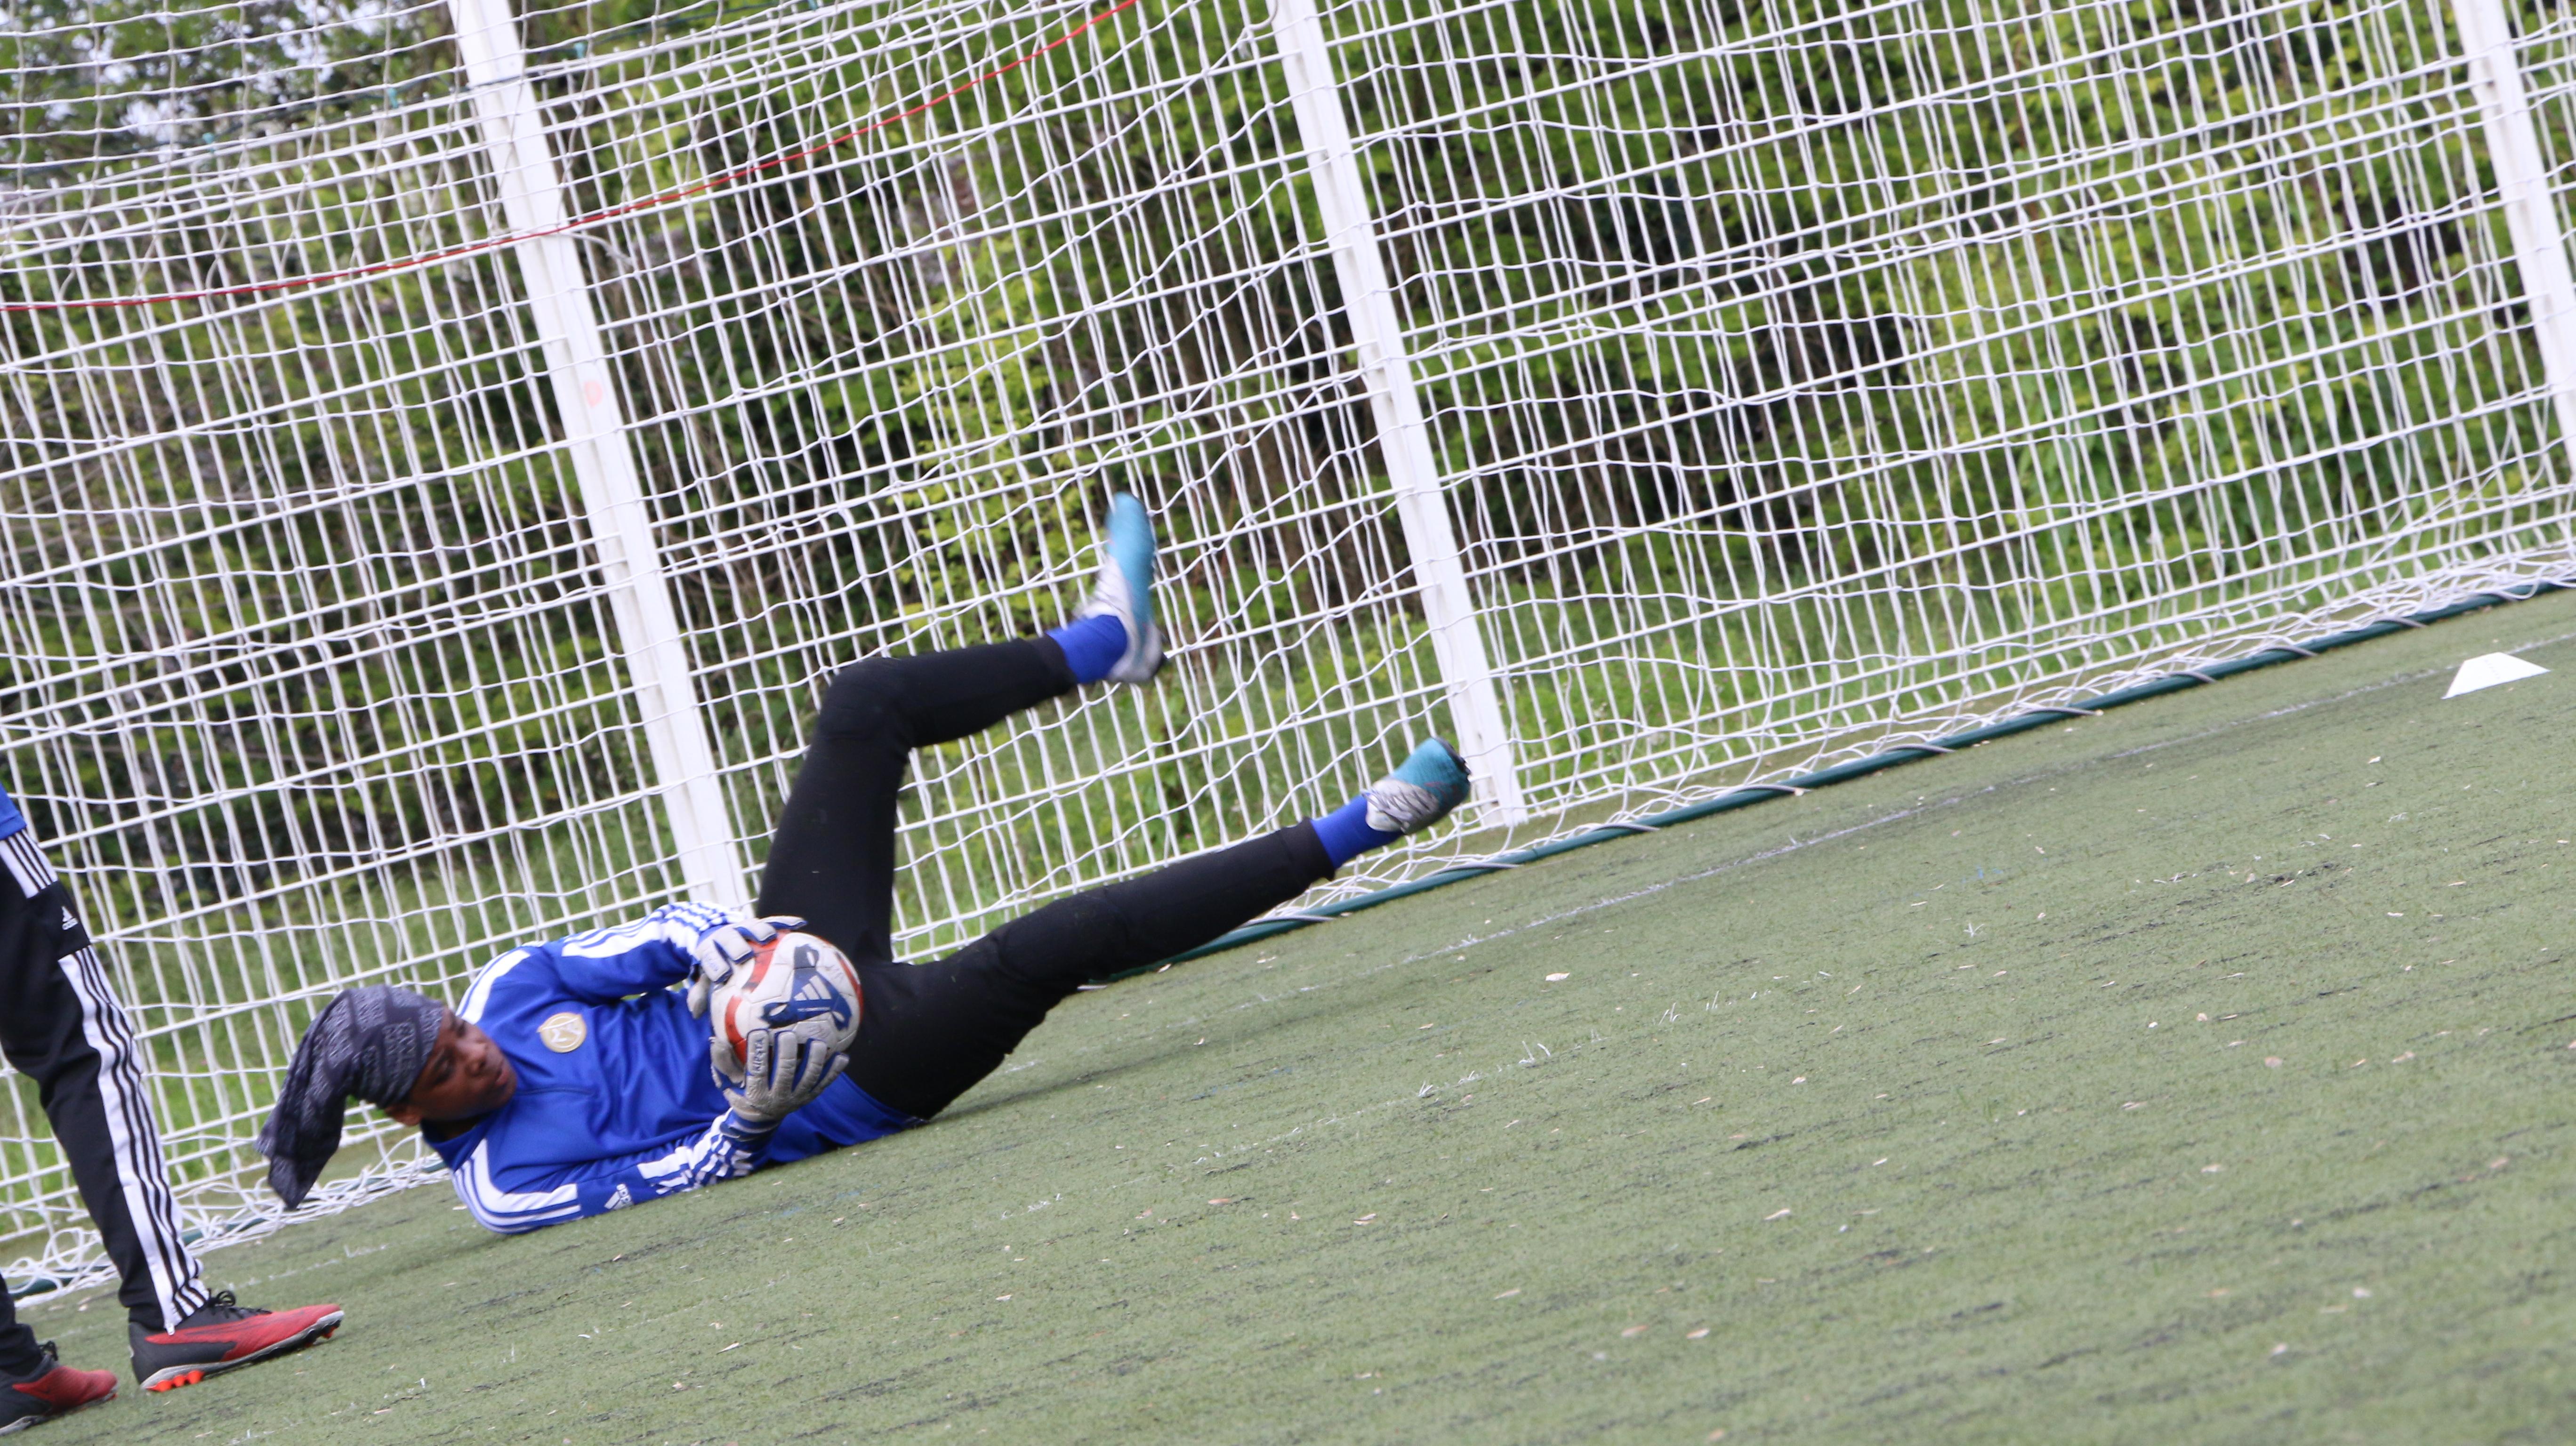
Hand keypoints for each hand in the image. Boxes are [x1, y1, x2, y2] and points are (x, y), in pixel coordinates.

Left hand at [682, 911, 807, 1016]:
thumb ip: (700, 993)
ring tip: (771, 937)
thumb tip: (696, 1014)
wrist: (718, 935)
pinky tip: (800, 925)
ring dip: (760, 931)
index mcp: (710, 948)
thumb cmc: (715, 964)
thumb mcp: (704, 977)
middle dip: (735, 946)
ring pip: (751, 926)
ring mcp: (744, 927)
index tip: (722, 976)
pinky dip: (785, 922)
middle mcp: (726, 935)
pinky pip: (774, 920)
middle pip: (729, 938)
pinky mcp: (759, 922)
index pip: (709, 955)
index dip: (714, 964)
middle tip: (743, 956)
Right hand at [723, 1028, 847, 1127]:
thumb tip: (714, 1040)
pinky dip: (834, 1072)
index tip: (759, 1032)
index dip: (758, 1052)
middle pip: (785, 1074)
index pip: (756, 1071)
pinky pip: (824, 1084)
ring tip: (817, 1042)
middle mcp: (778, 1098)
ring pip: (809, 1079)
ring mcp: (797, 1098)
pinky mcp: (810, 1097)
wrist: (761, 1120)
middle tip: (787, 1034)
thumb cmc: (741, 1094)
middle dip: (787, 1053)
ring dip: (815, 1060)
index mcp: (756, 1094)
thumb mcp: (728, 1084)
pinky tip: (843, 1056)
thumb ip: (722, 1063)